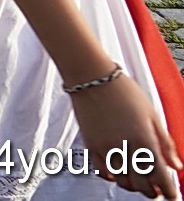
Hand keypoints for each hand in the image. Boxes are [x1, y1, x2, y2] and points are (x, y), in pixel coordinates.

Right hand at [72, 73, 181, 197]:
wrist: (91, 78)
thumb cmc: (122, 90)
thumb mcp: (153, 115)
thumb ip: (165, 143)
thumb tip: (176, 164)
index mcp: (144, 141)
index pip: (160, 177)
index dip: (169, 191)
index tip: (172, 194)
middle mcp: (125, 148)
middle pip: (141, 185)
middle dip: (152, 192)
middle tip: (158, 190)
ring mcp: (106, 148)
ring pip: (122, 182)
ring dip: (134, 186)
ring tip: (140, 182)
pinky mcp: (91, 145)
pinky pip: (103, 171)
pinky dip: (113, 177)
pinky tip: (119, 173)